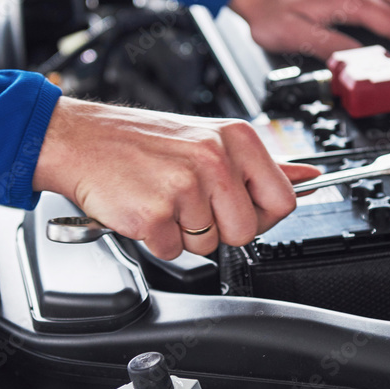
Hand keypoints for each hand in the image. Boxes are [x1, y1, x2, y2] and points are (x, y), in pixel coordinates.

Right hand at [32, 98, 321, 259]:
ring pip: (208, 244)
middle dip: (219, 228)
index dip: (261, 215)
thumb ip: (261, 164)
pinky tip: (144, 207)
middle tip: (190, 203)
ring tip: (163, 199)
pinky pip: (172, 251)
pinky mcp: (155, 214)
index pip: (283, 200)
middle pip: (246, 231)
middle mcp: (214, 159)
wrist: (82, 140)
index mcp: (235, 139)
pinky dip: (156, 238)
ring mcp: (184, 188)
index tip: (238, 207)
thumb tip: (308, 177)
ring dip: (184, 232)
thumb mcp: (209, 137)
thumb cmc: (142, 142)